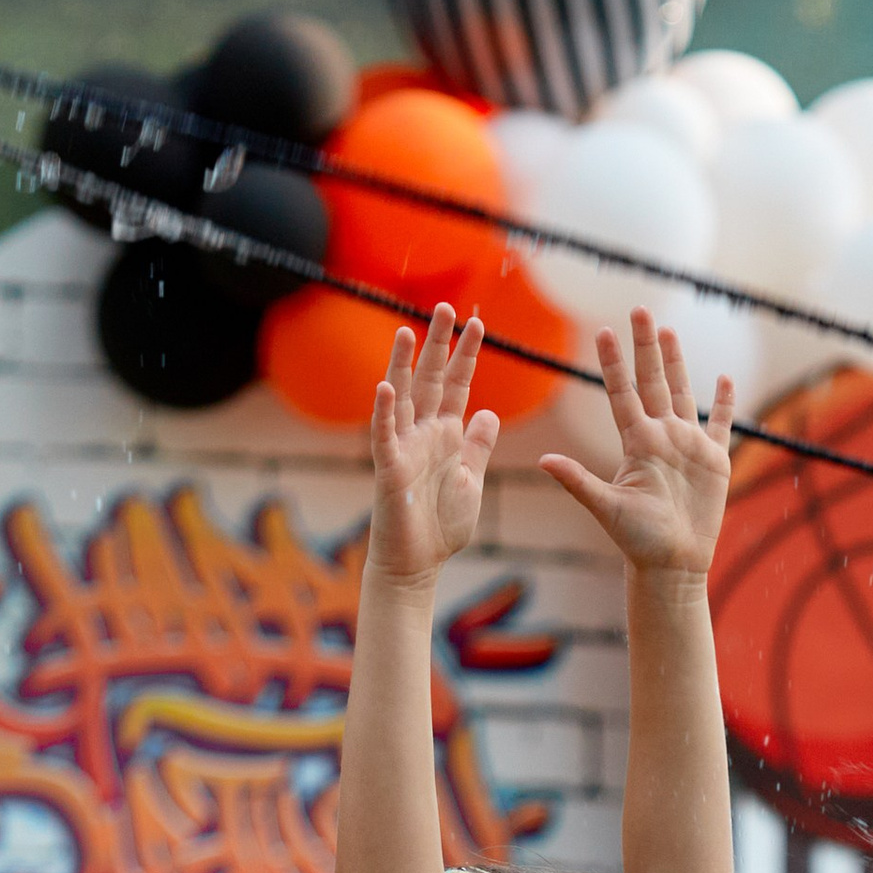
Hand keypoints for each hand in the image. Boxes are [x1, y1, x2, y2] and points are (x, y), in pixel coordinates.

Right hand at [368, 306, 499, 582]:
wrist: (418, 564)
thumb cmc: (442, 525)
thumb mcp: (471, 479)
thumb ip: (478, 446)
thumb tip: (488, 412)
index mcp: (445, 434)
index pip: (457, 385)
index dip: (467, 355)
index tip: (477, 323)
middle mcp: (423, 434)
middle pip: (430, 380)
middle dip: (438, 345)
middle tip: (445, 307)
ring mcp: (403, 447)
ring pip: (402, 398)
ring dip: (403, 365)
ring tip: (407, 331)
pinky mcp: (389, 469)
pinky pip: (384, 435)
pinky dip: (385, 412)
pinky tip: (386, 387)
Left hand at [540, 311, 732, 578]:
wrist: (672, 565)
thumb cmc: (637, 541)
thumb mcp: (606, 507)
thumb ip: (578, 481)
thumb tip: (544, 460)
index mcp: (636, 443)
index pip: (622, 393)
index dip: (614, 363)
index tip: (603, 331)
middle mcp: (660, 437)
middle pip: (652, 381)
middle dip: (645, 346)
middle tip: (638, 308)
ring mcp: (687, 446)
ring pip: (683, 393)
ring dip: (676, 362)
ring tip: (668, 331)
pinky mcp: (714, 460)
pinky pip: (721, 424)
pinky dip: (725, 402)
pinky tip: (725, 378)